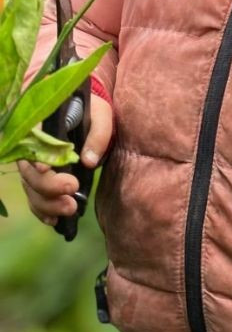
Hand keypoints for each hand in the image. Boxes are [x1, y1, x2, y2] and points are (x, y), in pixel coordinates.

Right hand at [18, 93, 112, 225]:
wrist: (86, 110)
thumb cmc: (93, 109)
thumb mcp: (101, 115)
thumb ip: (98, 135)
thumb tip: (89, 162)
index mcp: (42, 125)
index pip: (31, 142)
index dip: (35, 158)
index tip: (47, 170)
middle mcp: (30, 146)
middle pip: (29, 171)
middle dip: (48, 186)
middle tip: (72, 192)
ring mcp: (32, 164)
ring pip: (30, 188)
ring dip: (47, 203)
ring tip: (69, 210)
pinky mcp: (39, 178)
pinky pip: (34, 196)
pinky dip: (42, 210)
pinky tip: (54, 221)